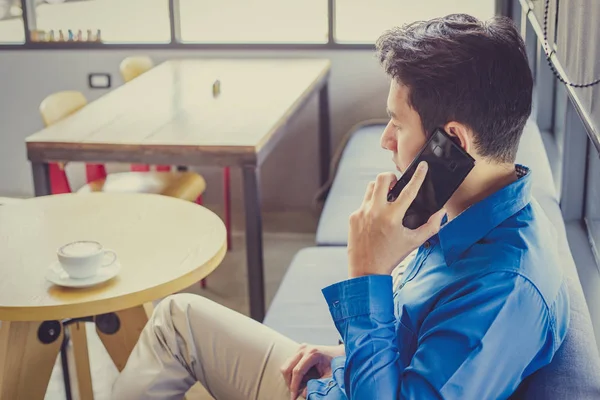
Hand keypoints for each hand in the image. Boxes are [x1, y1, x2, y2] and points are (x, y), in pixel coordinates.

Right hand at [281, 343, 344, 399]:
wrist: (339, 353)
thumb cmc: (337, 364)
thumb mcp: (330, 376)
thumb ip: (318, 385)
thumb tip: (304, 393)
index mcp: (312, 353)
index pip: (297, 371)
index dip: (294, 386)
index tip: (293, 397)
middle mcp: (304, 349)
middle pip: (287, 368)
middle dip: (290, 383)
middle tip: (295, 394)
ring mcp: (300, 349)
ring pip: (286, 366)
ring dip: (290, 379)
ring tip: (299, 387)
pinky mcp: (299, 351)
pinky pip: (290, 364)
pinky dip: (292, 374)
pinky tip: (301, 380)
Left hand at [348, 161, 445, 277]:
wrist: (367, 270)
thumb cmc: (392, 256)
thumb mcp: (415, 242)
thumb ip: (431, 227)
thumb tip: (441, 213)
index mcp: (393, 217)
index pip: (409, 190)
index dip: (418, 176)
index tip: (422, 166)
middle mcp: (376, 211)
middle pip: (383, 178)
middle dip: (391, 177)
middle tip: (396, 185)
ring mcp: (362, 213)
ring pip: (371, 187)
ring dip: (380, 188)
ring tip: (387, 198)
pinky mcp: (353, 217)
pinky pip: (364, 203)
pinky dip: (372, 205)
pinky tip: (376, 216)